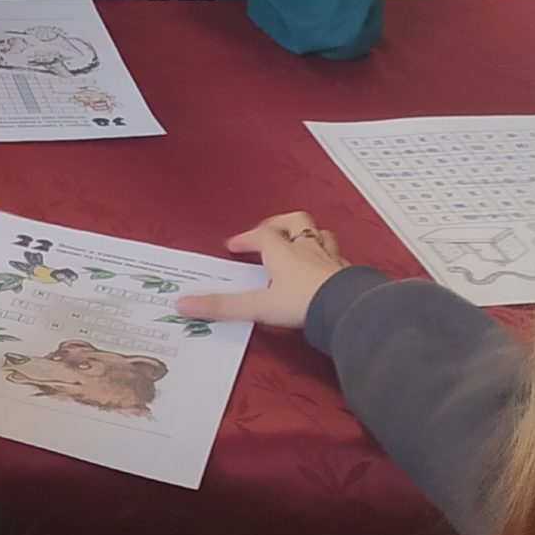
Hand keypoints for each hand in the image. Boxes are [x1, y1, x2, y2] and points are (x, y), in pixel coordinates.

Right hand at [175, 213, 349, 329]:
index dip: (246, 238)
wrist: (347, 312)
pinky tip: (330, 269)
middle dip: (281, 223)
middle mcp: (307, 249)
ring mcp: (331, 260)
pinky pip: (341, 259)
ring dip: (310, 235)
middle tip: (271, 231)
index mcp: (283, 251)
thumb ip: (223, 306)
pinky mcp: (350, 275)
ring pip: (321, 235)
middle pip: (296, 222)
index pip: (260, 235)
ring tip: (302, 242)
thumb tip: (183, 304)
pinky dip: (332, 260)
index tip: (235, 246)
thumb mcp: (258, 306)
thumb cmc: (303, 303)